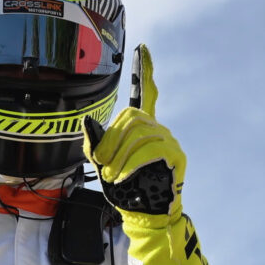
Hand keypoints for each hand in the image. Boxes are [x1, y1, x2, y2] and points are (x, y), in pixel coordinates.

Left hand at [85, 45, 183, 215]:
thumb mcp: (102, 166)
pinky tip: (125, 176)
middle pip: (131, 117)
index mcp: (141, 127)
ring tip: (114, 176)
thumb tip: (88, 121)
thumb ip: (94, 144)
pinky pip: (150, 148)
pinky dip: (133, 163)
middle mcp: (158, 128)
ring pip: (139, 134)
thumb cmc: (125, 191)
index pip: (144, 93)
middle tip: (104, 165)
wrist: (145, 216)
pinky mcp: (176, 155)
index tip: (142, 48)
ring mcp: (169, 140)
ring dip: (120, 155)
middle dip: (112, 141)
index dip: (143, 71)